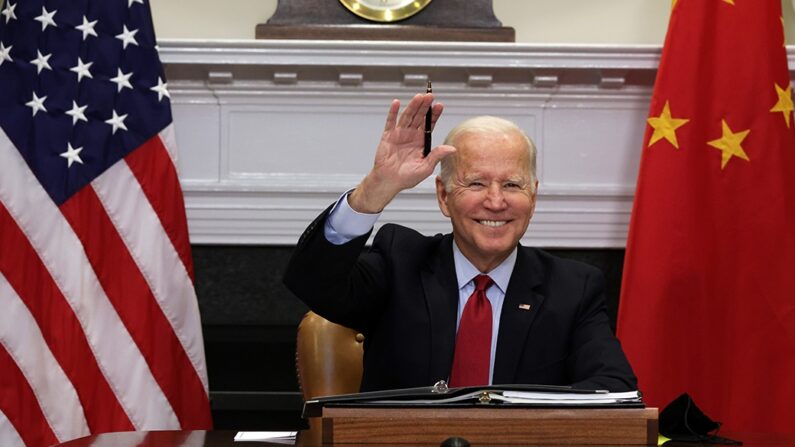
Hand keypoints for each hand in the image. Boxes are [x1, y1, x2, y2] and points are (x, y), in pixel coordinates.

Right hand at [349, 94, 455, 212]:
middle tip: (430, 96)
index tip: (439, 105)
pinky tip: (397, 103)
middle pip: (419, 117)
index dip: (434, 115)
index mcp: (421, 142)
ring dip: (412, 106)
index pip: (430, 124)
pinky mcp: (388, 136)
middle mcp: (411, 135)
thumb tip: (452, 149)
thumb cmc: (407, 178)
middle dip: (425, 106)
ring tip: (419, 97)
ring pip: (407, 116)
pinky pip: (390, 122)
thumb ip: (437, 156)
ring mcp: (399, 134)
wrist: (389, 182)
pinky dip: (393, 112)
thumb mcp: (426, 168)